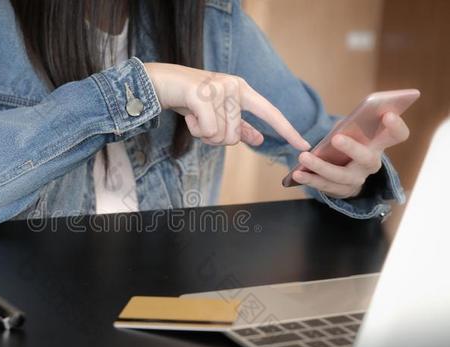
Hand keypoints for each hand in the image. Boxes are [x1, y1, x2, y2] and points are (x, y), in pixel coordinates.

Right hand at [143, 62, 309, 149]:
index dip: (287, 130)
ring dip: (202, 134)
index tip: (304, 146)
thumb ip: (238, 125)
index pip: (270, 113)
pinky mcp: (202, 94)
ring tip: (193, 117)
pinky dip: (195, 130)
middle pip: (234, 136)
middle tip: (200, 123)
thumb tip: (259, 139)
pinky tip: (187, 115)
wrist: (160, 83)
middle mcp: (234, 86)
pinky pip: (208, 130)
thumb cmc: (189, 100)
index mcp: (242, 90)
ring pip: (220, 135)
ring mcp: (219, 88)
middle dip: (213, 138)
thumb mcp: (217, 113)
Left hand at [292, 112, 409, 198]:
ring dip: (320, 166)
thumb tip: (344, 123)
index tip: (387, 114)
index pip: (397, 135)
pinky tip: (298, 173)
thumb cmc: (350, 143)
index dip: (396, 126)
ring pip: (340, 175)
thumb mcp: (353, 132)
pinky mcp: (341, 190)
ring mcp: (357, 179)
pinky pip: (325, 186)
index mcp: (379, 145)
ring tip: (303, 157)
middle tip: (336, 137)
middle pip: (367, 158)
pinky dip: (310, 179)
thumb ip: (352, 125)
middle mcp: (371, 164)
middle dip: (352, 148)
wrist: (345, 174)